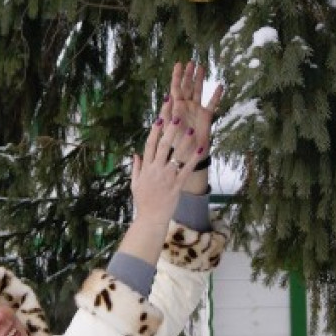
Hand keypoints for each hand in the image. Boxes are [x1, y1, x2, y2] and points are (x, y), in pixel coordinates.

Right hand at [130, 104, 201, 223]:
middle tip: (177, 116)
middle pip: (163, 146)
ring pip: (175, 156)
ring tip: (191, 130)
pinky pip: (186, 170)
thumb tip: (135, 154)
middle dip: (170, 130)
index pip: (150, 145)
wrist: (150, 218)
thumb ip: (136, 168)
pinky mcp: (177, 185)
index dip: (155, 131)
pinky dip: (193, 159)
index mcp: (146, 168)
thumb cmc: (143, 202)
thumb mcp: (134, 184)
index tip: (160, 118)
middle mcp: (155, 170)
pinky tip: (200, 150)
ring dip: (183, 143)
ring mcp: (166, 177)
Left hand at [166, 61, 222, 158]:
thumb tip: (168, 97)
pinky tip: (220, 86)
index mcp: (175, 107)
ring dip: (200, 80)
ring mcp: (196, 110)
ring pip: (199, 91)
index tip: (178, 64)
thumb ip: (168, 113)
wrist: (187, 155)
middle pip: (187, 87)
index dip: (177, 76)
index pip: (175, 88)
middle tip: (191, 62)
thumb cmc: (174, 143)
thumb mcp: (168, 127)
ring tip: (202, 66)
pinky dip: (216, 95)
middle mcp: (186, 106)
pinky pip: (212, 104)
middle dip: (189, 74)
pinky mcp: (206, 117)